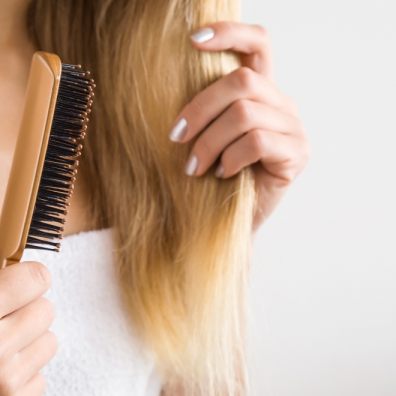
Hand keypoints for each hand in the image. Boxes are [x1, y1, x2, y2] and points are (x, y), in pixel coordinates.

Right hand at [0, 261, 56, 394]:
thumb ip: (1, 286)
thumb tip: (36, 272)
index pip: (37, 279)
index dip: (30, 279)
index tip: (23, 283)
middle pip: (47, 310)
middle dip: (27, 314)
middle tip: (2, 322)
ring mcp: (6, 379)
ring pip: (49, 343)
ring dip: (28, 345)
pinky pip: (40, 377)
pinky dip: (24, 376)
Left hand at [168, 21, 309, 231]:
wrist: (233, 218)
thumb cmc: (215, 175)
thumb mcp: (208, 134)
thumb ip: (208, 107)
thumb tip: (173, 77)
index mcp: (261, 92)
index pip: (258, 44)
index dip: (230, 33)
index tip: (192, 40)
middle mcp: (282, 104)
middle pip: (241, 81)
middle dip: (200, 109)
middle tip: (177, 137)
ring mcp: (294, 128)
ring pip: (244, 114)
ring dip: (210, 142)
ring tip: (195, 167)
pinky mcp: (297, 154)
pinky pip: (256, 142)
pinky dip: (231, 158)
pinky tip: (223, 174)